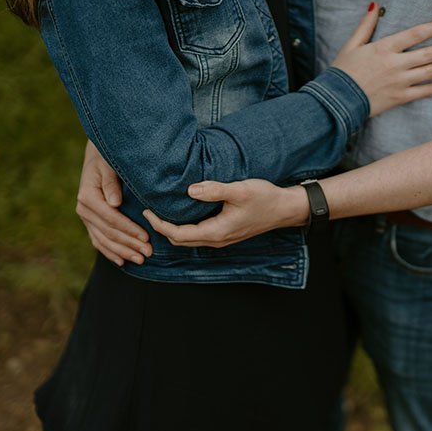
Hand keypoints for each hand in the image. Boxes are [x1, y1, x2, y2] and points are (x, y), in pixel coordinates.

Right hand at [76, 140, 152, 264]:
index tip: (146, 237)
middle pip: (109, 232)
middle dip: (130, 244)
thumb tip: (115, 203)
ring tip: (140, 260)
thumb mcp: (109, 166)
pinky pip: (98, 240)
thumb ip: (111, 184)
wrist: (97, 157)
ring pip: (104, 240)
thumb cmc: (107, 159)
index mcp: (88, 196)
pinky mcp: (89, 222)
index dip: (129, 229)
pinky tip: (122, 261)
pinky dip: (110, 252)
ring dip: (122, 252)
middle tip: (148, 253)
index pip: (112, 218)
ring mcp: (85, 217)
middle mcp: (83, 209)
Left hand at [142, 179, 307, 247]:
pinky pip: (198, 235)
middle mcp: (217, 240)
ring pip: (189, 240)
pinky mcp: (226, 233)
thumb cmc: (265, 198)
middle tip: (147, 211)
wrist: (285, 209)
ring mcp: (222, 239)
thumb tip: (189, 190)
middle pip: (180, 240)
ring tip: (160, 212)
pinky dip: (184, 228)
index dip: (159, 225)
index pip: (178, 235)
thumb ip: (214, 190)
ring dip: (172, 229)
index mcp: (217, 232)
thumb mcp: (240, 190)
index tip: (146, 211)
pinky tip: (181, 213)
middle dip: (161, 228)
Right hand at [332, 3, 431, 115]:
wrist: (336, 100)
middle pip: (430, 54)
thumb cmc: (342, 71)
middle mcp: (395, 64)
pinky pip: (424, 92)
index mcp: (384, 48)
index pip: (416, 34)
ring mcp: (399, 82)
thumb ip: (366, 25)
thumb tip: (374, 4)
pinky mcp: (399, 98)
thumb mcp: (352, 44)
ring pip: (431, 72)